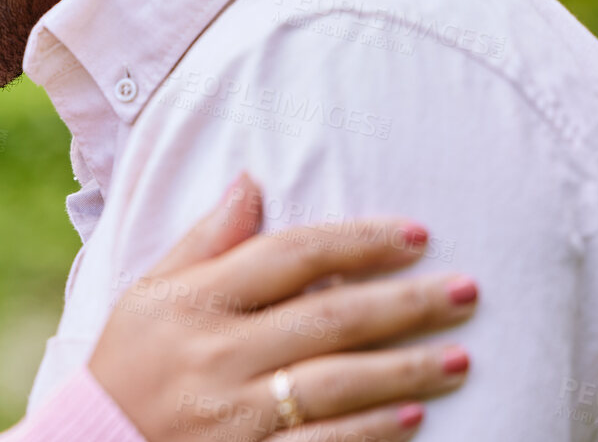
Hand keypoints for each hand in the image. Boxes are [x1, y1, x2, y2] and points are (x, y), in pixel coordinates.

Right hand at [88, 174, 475, 440]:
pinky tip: (414, 416)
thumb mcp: (150, 291)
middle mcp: (216, 353)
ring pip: (334, 385)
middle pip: (327, 318)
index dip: (356, 242)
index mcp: (193, 300)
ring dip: (404, 368)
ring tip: (460, 355)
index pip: (288, 256)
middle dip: (404, 303)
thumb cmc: (129, 360)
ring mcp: (234, 415)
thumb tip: (252, 180)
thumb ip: (206, 240)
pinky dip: (369, 431)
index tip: (417, 235)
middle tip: (468, 291)